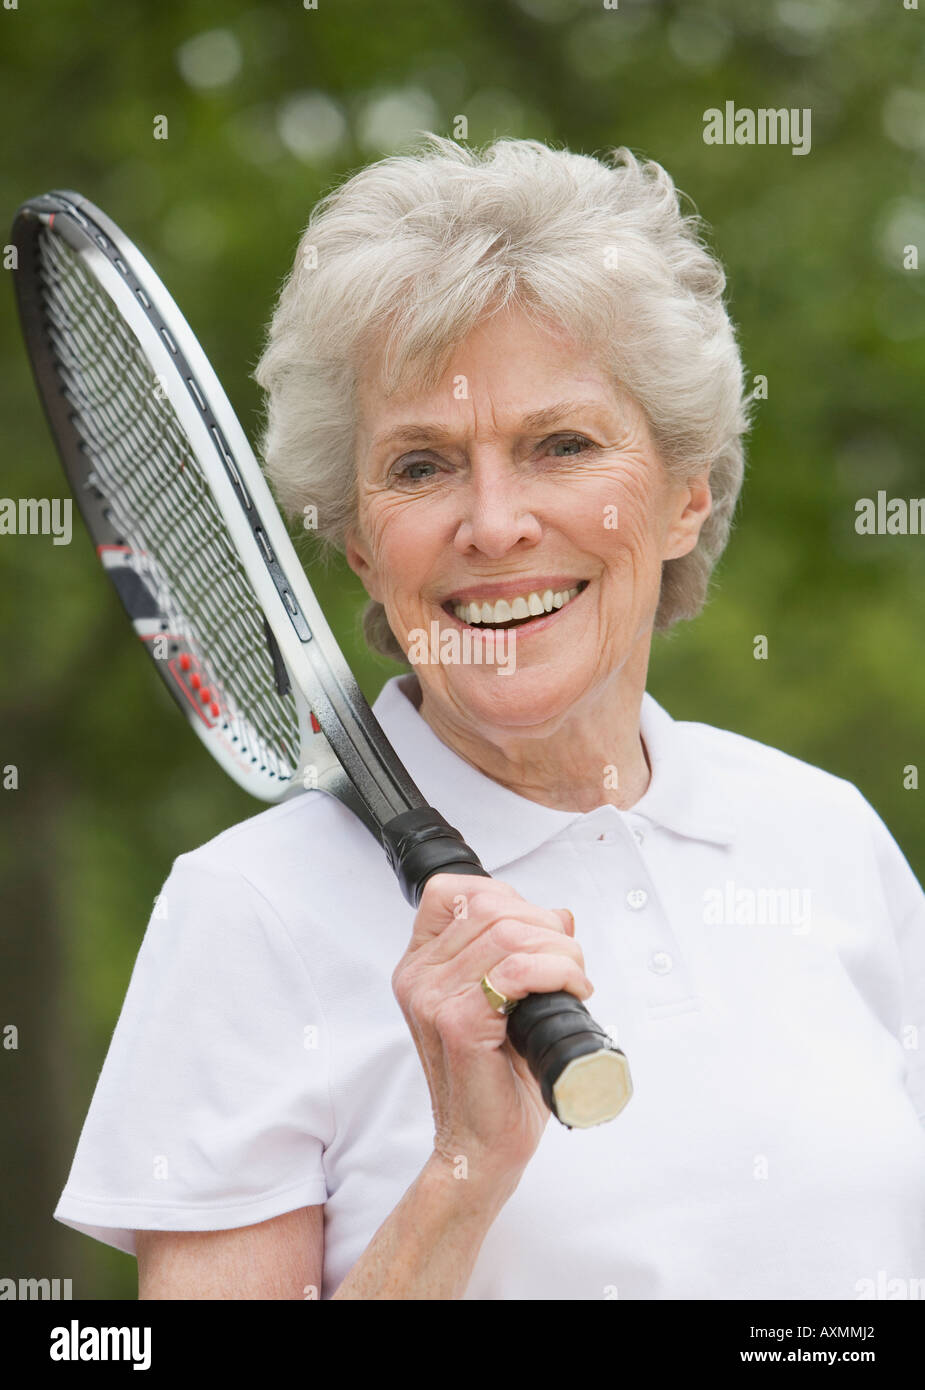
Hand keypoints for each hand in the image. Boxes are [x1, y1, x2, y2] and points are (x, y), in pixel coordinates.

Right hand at [391, 874, 590, 1189]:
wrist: (481, 1146)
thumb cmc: (496, 1081)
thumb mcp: (507, 1003)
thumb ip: (522, 952)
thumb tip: (559, 915)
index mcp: (421, 966)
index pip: (451, 891)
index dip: (504, 896)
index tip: (536, 930)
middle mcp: (418, 977)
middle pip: (490, 905)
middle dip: (545, 926)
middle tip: (568, 963)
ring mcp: (433, 999)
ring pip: (508, 933)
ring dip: (559, 950)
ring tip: (574, 979)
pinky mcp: (458, 1024)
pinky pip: (514, 971)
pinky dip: (556, 972)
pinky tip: (572, 991)